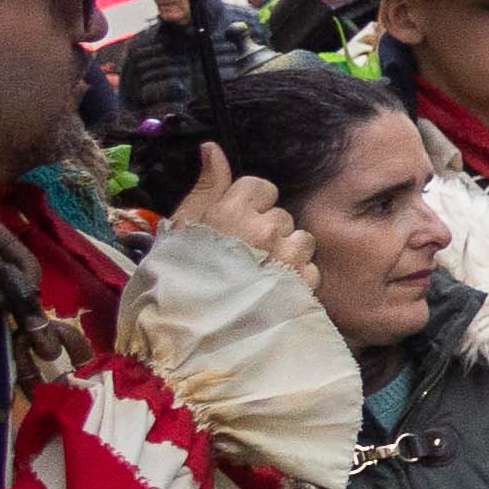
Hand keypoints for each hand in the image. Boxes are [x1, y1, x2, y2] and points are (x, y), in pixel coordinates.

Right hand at [168, 147, 319, 304]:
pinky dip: (296, 278)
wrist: (193, 340)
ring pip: (300, 239)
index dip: (248, 203)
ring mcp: (289, 258)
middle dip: (266, 230)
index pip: (260, 186)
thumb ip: (205, 188)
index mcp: (233, 212)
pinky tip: (273, 292)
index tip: (234, 224)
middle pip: (280, 215)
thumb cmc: (178, 281)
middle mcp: (266, 229)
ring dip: (286, 253)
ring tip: (258, 275)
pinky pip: (309, 269)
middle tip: (241, 257)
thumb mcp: (181, 230)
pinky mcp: (304, 286)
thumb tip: (213, 148)